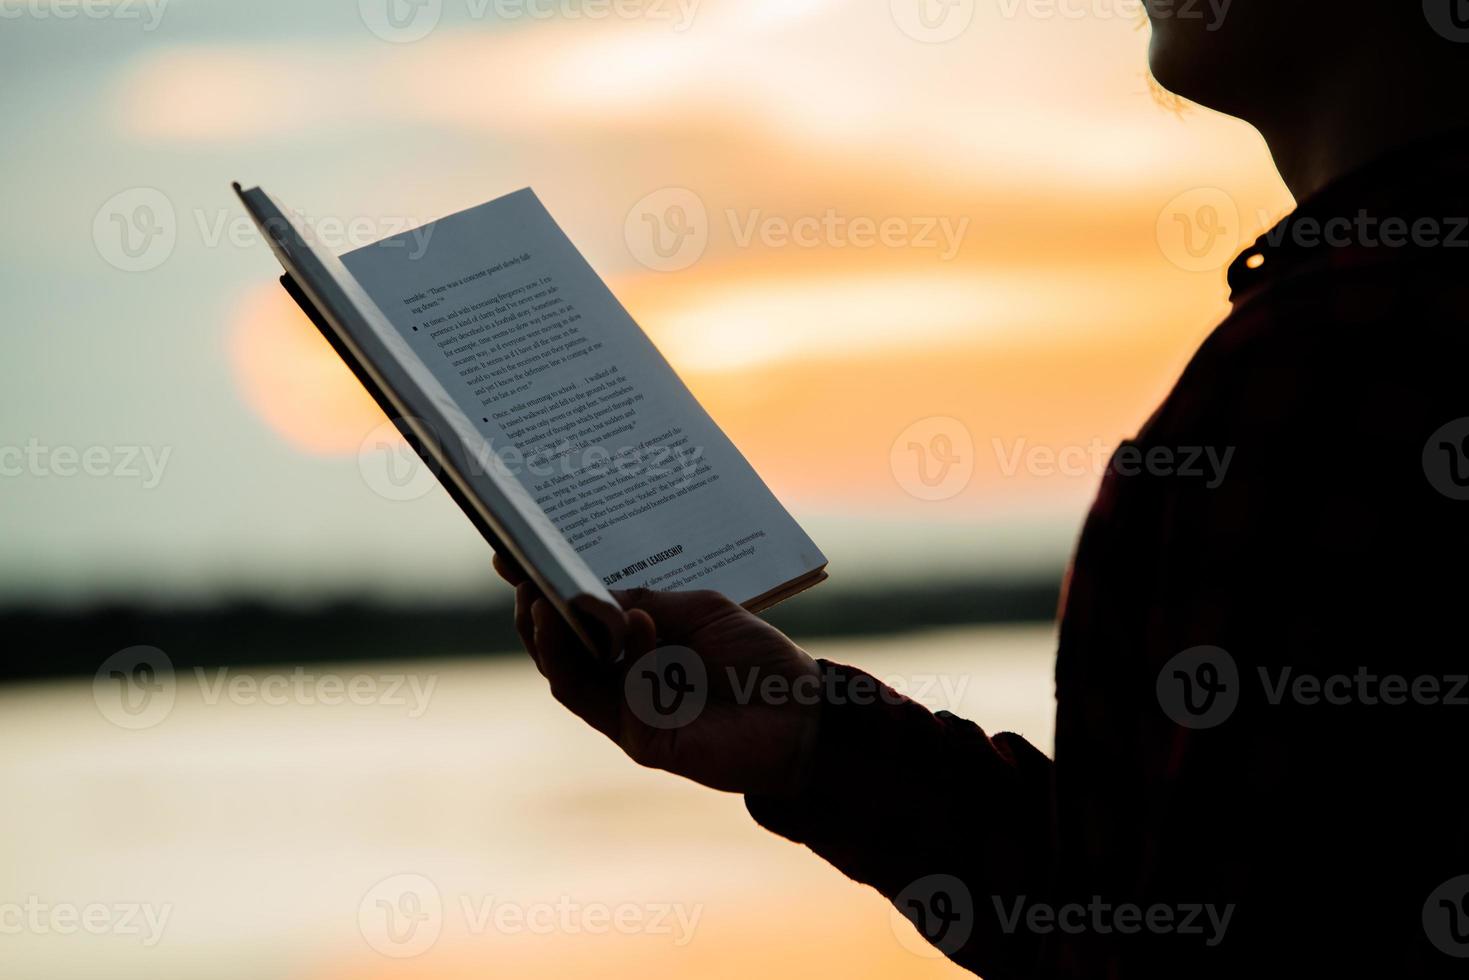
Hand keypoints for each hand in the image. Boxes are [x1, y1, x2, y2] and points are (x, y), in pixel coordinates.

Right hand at [494, 553, 820, 796]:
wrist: (801, 715)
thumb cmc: (757, 658)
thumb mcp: (701, 609)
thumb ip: (646, 600)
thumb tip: (590, 595)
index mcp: (634, 639)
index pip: (577, 612)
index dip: (541, 586)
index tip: (510, 554)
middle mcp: (621, 673)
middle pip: (557, 646)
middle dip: (533, 610)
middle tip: (521, 578)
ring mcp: (625, 707)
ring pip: (565, 675)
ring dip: (549, 638)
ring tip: (541, 599)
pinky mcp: (638, 736)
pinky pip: (606, 695)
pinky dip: (612, 656)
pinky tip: (626, 623)